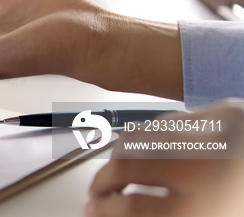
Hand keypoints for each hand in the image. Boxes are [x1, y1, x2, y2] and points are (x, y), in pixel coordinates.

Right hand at [87, 102, 243, 216]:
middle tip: (96, 192)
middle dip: (102, 180)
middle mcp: (204, 168)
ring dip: (121, 154)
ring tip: (117, 169)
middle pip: (125, 166)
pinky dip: (155, 133)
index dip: (103, 209)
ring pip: (142, 135)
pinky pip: (171, 119)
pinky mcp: (226, 113)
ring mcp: (214, 135)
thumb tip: (120, 211)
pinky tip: (151, 148)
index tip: (93, 210)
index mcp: (201, 208)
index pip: (131, 208)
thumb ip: (160, 215)